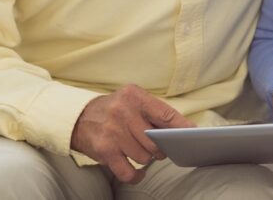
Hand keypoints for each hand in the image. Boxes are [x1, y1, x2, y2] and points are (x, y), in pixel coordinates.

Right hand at [70, 84, 193, 183]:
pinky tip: (139, 171)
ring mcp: (113, 132)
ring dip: (145, 158)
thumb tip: (183, 128)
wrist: (78, 117)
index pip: (164, 114)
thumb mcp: (132, 100)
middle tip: (157, 147)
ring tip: (139, 151)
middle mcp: (123, 112)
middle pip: (155, 141)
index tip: (193, 133)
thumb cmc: (113, 110)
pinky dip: (137, 175)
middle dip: (159, 147)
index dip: (181, 126)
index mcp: (134, 96)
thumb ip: (154, 111)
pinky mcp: (105, 150)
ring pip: (144, 157)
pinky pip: (129, 172)